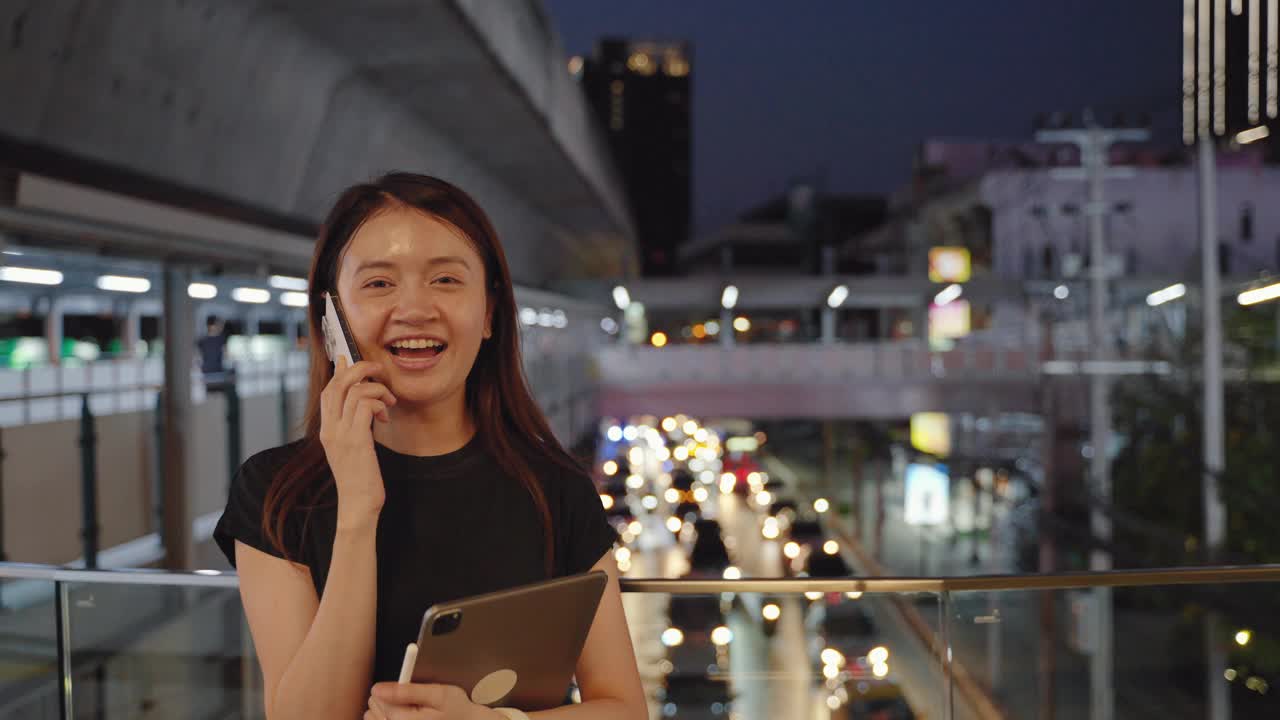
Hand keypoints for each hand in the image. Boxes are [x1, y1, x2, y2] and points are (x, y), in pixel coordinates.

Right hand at [318, 356, 396, 527]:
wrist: (358, 504)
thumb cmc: (360, 478)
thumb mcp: (352, 449)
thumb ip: (354, 427)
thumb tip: (362, 407)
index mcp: (327, 430)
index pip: (328, 391)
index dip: (339, 372)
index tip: (349, 360)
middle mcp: (330, 429)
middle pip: (338, 384)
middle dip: (359, 370)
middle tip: (378, 371)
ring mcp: (341, 434)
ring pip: (355, 391)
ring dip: (377, 389)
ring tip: (389, 402)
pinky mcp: (356, 440)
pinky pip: (366, 405)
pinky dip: (379, 404)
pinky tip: (385, 416)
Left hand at [365, 682, 500, 719]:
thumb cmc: (455, 709)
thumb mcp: (438, 694)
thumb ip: (408, 690)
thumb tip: (377, 688)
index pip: (378, 699)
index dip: (391, 688)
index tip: (405, 687)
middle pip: (372, 710)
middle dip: (386, 700)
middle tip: (409, 700)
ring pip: (371, 719)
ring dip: (383, 711)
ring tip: (405, 710)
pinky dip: (384, 719)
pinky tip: (399, 717)